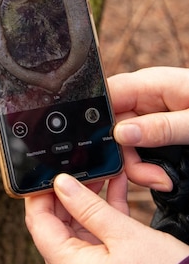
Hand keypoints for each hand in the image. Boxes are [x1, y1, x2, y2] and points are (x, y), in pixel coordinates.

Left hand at [25, 173, 188, 263]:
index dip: (40, 194)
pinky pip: (96, 242)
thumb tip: (60, 183)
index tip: (48, 171)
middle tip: (79, 169)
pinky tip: (114, 191)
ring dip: (87, 204)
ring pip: (77, 232)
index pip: (39, 224)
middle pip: (56, 228)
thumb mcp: (124, 234)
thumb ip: (88, 206)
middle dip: (67, 195)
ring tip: (99, 174)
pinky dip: (102, 219)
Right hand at [109, 67, 188, 190]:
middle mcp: (145, 97)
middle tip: (150, 176)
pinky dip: (147, 167)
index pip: (107, 96)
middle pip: (114, 125)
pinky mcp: (158, 130)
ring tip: (162, 180)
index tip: (110, 150)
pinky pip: (139, 149)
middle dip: (126, 155)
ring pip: (124, 142)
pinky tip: (163, 177)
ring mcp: (150, 114)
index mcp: (150, 83)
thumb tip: (120, 134)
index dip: (100, 122)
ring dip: (137, 166)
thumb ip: (160, 127)